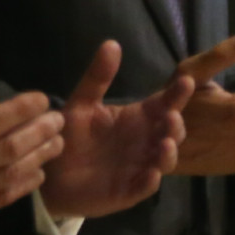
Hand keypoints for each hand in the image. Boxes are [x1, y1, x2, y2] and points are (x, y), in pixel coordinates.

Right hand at [0, 56, 63, 234]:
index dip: (21, 109)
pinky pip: (2, 198)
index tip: (41, 99)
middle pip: (9, 147)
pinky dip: (24, 185)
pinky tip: (39, 171)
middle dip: (39, 131)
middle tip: (59, 119)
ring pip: (11, 174)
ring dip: (39, 157)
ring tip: (58, 142)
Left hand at [38, 41, 192, 217]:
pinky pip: (145, 188)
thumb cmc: (69, 137)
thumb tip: (112, 43)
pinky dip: (150, 181)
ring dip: (169, 153)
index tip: (185, 81)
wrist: (48, 175)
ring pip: (165, 160)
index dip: (177, 94)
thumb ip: (97, 77)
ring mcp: (139, 167)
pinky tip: (150, 174)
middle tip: (171, 117)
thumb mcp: (81, 104)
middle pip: (172, 132)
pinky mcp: (128, 191)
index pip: (165, 104)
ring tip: (165, 144)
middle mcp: (145, 142)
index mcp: (138, 119)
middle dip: (176, 125)